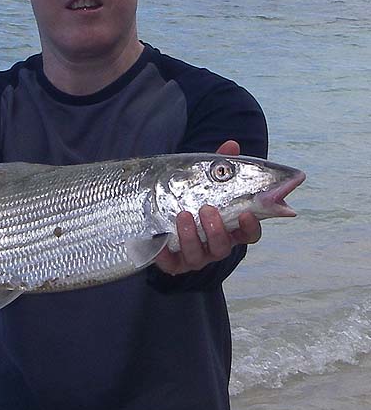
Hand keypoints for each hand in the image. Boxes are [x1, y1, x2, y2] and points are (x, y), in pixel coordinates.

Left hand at [154, 141, 262, 275]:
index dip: (250, 227)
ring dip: (192, 236)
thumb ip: (218, 167)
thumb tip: (231, 145)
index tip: (247, 213)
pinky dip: (165, 255)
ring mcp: (194, 257)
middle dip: (216, 230)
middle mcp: (214, 246)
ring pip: (198, 255)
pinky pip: (169, 264)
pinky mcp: (172, 263)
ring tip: (184, 215)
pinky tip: (160, 242)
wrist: (159, 215)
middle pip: (223, 246)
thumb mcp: (203, 182)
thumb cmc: (191, 199)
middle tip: (207, 209)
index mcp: (229, 229)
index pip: (248, 234)